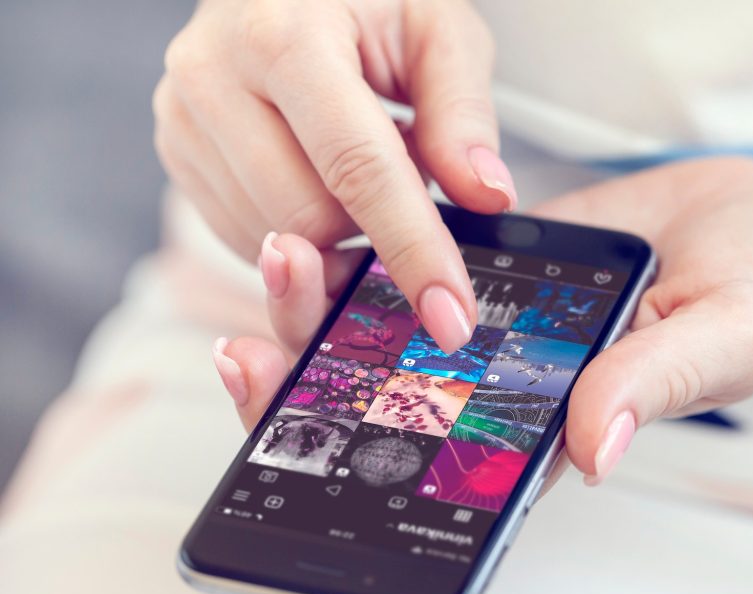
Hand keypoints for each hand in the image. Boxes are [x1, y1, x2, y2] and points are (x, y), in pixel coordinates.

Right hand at [154, 0, 515, 352]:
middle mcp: (213, 75)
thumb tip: (487, 197)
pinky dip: (300, 232)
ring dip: (338, 232)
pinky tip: (318, 179)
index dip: (411, 251)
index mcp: (285, 35)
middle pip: (308, 219)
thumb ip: (463, 113)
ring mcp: (182, 118)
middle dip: (372, 233)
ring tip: (359, 166)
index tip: (451, 318)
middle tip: (408, 193)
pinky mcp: (178, 153)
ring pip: (275, 241)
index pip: (357, 169)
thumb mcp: (438, 29)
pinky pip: (247, 238)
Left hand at [211, 158, 752, 478]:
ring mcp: (511, 321)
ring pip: (405, 328)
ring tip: (291, 258)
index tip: (304, 412)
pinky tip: (340, 224)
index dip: (374, 450)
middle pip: (405, 394)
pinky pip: (436, 262)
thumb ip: (658, 388)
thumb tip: (594, 447)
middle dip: (324, 368)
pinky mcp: (510, 263)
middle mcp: (526, 381)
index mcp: (565, 423)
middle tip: (269, 322)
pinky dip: (385, 249)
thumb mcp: (727, 340)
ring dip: (338, 304)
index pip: (455, 459)